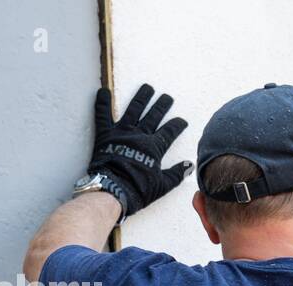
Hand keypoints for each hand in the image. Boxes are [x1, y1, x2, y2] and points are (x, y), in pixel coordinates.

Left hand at [87, 84, 191, 217]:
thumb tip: (189, 165)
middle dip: (162, 105)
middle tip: (167, 97)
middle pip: (154, 116)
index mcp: (154, 148)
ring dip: (141, 98)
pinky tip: (104, 91)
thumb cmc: (138, 189)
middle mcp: (139, 135)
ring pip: (134, 109)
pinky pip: (103, 114)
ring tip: (147, 87)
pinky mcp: (105, 134)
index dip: (177, 125)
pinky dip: (102, 102)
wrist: (113, 190)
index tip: (182, 121)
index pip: (169, 132)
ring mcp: (122, 132)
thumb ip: (177, 173)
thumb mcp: (163, 185)